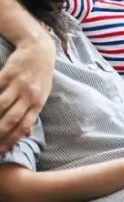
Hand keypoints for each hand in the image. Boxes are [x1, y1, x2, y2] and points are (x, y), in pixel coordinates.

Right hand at [0, 36, 55, 152]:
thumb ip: (33, 114)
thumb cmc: (40, 76)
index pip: (24, 126)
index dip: (12, 139)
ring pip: (1, 105)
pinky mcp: (9, 73)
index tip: (1, 150)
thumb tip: (27, 134)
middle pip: (11, 118)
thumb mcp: (42, 96)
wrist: (40, 51)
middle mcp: (29, 95)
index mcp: (37, 103)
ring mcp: (19, 84)